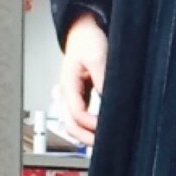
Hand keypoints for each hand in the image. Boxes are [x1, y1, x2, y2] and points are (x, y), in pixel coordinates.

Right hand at [60, 12, 107, 146]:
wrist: (84, 30)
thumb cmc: (88, 40)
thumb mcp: (97, 55)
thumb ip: (102, 78)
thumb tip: (109, 99)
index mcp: (68, 84)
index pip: (76, 113)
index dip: (91, 124)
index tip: (107, 127)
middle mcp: (67, 94)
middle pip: (70, 125)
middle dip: (86, 138)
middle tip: (104, 145)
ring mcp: (72, 97)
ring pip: (73, 124)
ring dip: (85, 136)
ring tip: (104, 143)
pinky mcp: (80, 97)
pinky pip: (80, 118)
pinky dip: (88, 128)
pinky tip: (101, 133)